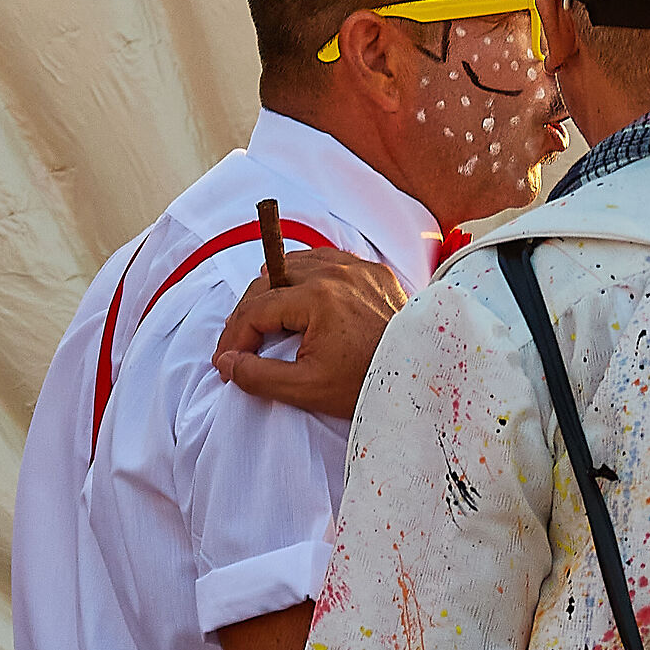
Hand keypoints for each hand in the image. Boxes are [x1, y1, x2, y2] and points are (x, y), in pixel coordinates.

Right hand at [213, 250, 405, 416]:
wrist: (423, 377)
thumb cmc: (368, 383)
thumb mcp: (307, 388)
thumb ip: (259, 376)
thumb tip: (227, 363)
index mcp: (318, 297)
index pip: (257, 308)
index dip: (234, 336)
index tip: (226, 360)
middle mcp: (336, 272)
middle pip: (271, 279)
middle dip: (249, 311)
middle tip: (239, 340)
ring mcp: (358, 268)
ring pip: (298, 263)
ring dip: (275, 287)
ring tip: (263, 316)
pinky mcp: (375, 272)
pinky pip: (329, 261)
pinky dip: (308, 276)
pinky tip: (301, 297)